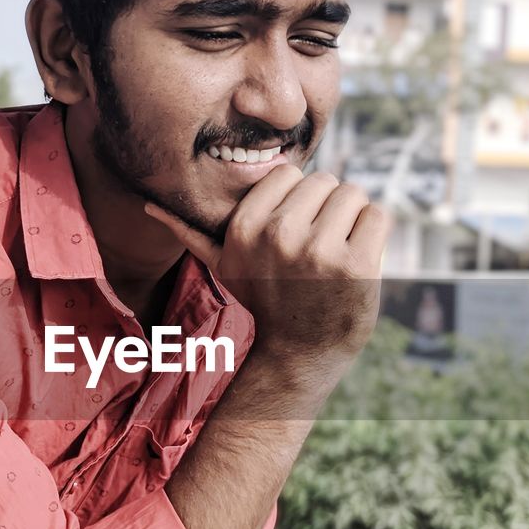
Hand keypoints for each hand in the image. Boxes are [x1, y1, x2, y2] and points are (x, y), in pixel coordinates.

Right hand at [144, 168, 391, 363]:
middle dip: (327, 207)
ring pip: (353, 193)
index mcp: (245, 228)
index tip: (292, 231)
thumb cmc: (264, 303)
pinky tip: (358, 259)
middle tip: (318, 247)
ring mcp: (319, 250)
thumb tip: (150, 208)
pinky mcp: (356, 264)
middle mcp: (278, 235)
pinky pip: (378, 214)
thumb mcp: (222, 268)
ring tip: (337, 253)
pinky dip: (374, 232)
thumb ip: (191, 234)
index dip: (296, 199)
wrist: (299, 355)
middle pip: (324, 180)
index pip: (288, 173)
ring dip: (352, 219)